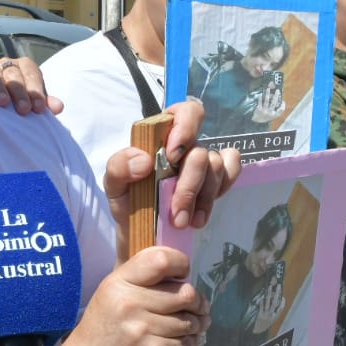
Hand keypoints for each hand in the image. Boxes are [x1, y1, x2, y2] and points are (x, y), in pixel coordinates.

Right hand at [0, 57, 62, 114]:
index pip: (33, 76)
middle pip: (15, 76)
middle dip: (20, 93)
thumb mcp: (35, 100)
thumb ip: (46, 102)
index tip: (38, 109)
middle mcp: (9, 64)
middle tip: (23, 110)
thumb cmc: (22, 98)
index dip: (36, 92)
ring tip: (3, 103)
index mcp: (27, 67)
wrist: (3, 95)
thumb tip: (58, 107)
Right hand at [49, 246, 208, 345]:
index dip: (180, 264)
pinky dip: (188, 344)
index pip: (161, 260)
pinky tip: (177, 345)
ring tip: (188, 328)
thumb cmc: (103, 330)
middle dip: (197, 302)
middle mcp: (130, 304)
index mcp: (119, 283)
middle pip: (185, 293)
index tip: (183, 274)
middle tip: (197, 307)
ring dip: (195, 325)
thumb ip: (141, 279)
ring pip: (191, 321)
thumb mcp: (112, 295)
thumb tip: (182, 272)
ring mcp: (143, 330)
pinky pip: (188, 343)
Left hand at [104, 100, 240, 235]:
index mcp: (162, 136)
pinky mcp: (217, 181)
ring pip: (217, 167)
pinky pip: (232, 172)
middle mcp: (186, 146)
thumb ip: (119, 167)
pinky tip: (202, 211)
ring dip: (202, 198)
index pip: (185, 112)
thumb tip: (145, 160)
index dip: (185, 128)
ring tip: (183, 222)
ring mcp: (204, 163)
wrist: (142, 232)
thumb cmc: (129, 200)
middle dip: (189, 185)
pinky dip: (222, 187)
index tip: (172, 157)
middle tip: (176, 215)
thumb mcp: (114, 184)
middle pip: (200, 151)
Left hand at [250, 80, 284, 123]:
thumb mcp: (273, 115)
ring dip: (267, 94)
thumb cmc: (267, 116)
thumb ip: (277, 110)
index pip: (281, 110)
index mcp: (274, 115)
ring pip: (266, 101)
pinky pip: (260, 102)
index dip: (283, 106)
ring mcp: (264, 111)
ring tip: (268, 89)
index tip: (283, 101)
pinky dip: (260, 98)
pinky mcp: (259, 109)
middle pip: (273, 103)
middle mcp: (269, 113)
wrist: (257, 121)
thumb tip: (280, 100)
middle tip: (277, 90)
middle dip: (276, 96)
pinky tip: (261, 94)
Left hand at [251, 282, 283, 334]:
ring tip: (270, 287)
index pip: (280, 309)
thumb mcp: (271, 320)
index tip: (283, 298)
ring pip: (268, 303)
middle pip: (275, 303)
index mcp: (275, 317)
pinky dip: (262, 301)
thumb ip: (274, 313)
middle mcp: (270, 316)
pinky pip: (261, 306)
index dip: (282, 303)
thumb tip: (276, 302)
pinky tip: (263, 296)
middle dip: (277, 294)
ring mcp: (265, 315)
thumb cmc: (264, 325)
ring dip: (269, 294)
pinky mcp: (259, 314)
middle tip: (278, 286)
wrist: (257, 332)